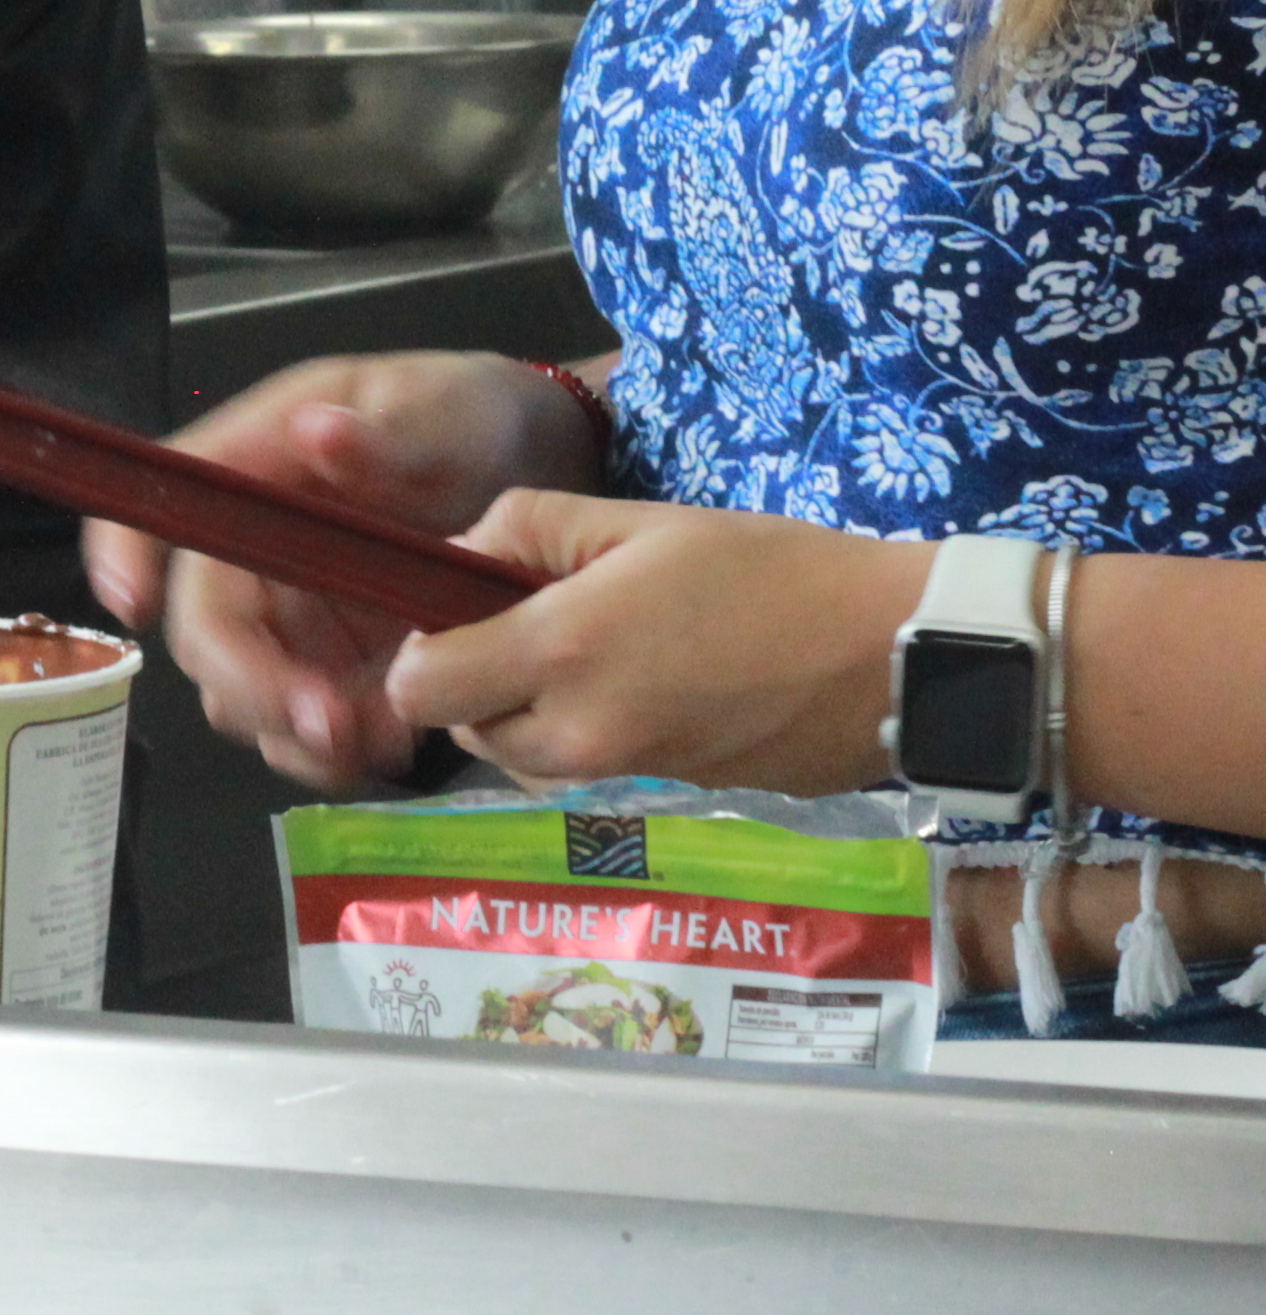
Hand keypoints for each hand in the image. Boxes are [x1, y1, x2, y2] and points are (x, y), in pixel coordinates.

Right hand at [84, 352, 580, 790]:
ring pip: (242, 696)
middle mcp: (247, 552)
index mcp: (249, 473)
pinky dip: (337, 750)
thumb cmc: (455, 417)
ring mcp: (287, 618)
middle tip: (329, 724)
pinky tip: (396, 742)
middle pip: (202, 631)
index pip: (161, 509)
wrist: (522, 463)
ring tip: (374, 742)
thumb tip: (318, 432)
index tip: (133, 603)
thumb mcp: (432, 411)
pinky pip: (303, 727)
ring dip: (291, 734)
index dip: (125, 554)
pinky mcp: (331, 666)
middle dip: (251, 686)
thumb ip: (385, 436)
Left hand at [384, 493, 924, 798]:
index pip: (418, 688)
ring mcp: (628, 774)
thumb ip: (529, 528)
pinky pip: (588, 768)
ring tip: (594, 647)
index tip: (460, 608)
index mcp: (564, 655)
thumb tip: (460, 554)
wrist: (895, 659)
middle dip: (474, 680)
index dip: (420, 649)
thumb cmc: (769, 572)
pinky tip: (646, 678)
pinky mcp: (671, 793)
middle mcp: (582, 733)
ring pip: (522, 757)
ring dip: (528, 711)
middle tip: (531, 621)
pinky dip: (588, 732)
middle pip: (465, 727)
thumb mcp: (640, 521)